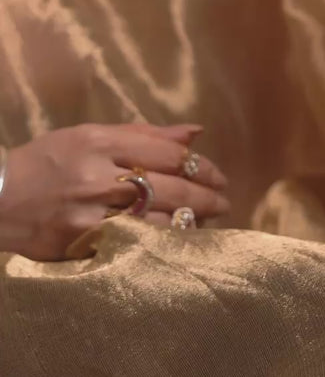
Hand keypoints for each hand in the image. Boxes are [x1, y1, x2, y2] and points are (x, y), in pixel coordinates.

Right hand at [0, 123, 229, 260]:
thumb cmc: (49, 160)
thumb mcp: (91, 134)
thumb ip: (145, 133)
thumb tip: (195, 132)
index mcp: (101, 142)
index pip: (167, 153)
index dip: (200, 166)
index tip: (219, 176)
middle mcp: (99, 176)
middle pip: (169, 187)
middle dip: (205, 196)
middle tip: (224, 201)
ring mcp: (91, 214)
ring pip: (157, 220)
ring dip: (190, 222)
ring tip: (205, 221)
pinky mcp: (83, 244)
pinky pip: (136, 244)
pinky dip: (162, 242)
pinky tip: (176, 239)